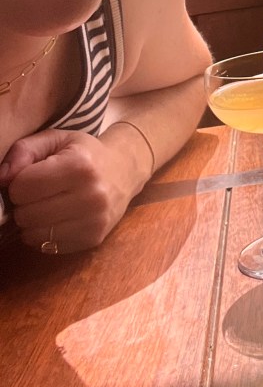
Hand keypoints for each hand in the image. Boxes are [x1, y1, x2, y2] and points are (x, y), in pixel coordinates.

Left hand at [0, 129, 136, 253]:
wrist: (125, 169)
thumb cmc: (85, 153)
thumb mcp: (57, 139)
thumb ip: (24, 150)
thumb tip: (2, 177)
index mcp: (80, 166)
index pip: (22, 187)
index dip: (19, 181)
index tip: (32, 176)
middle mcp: (91, 196)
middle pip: (26, 213)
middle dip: (24, 203)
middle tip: (39, 192)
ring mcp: (94, 221)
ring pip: (33, 235)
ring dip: (32, 221)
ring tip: (47, 205)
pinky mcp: (93, 238)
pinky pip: (47, 247)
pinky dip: (45, 234)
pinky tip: (58, 218)